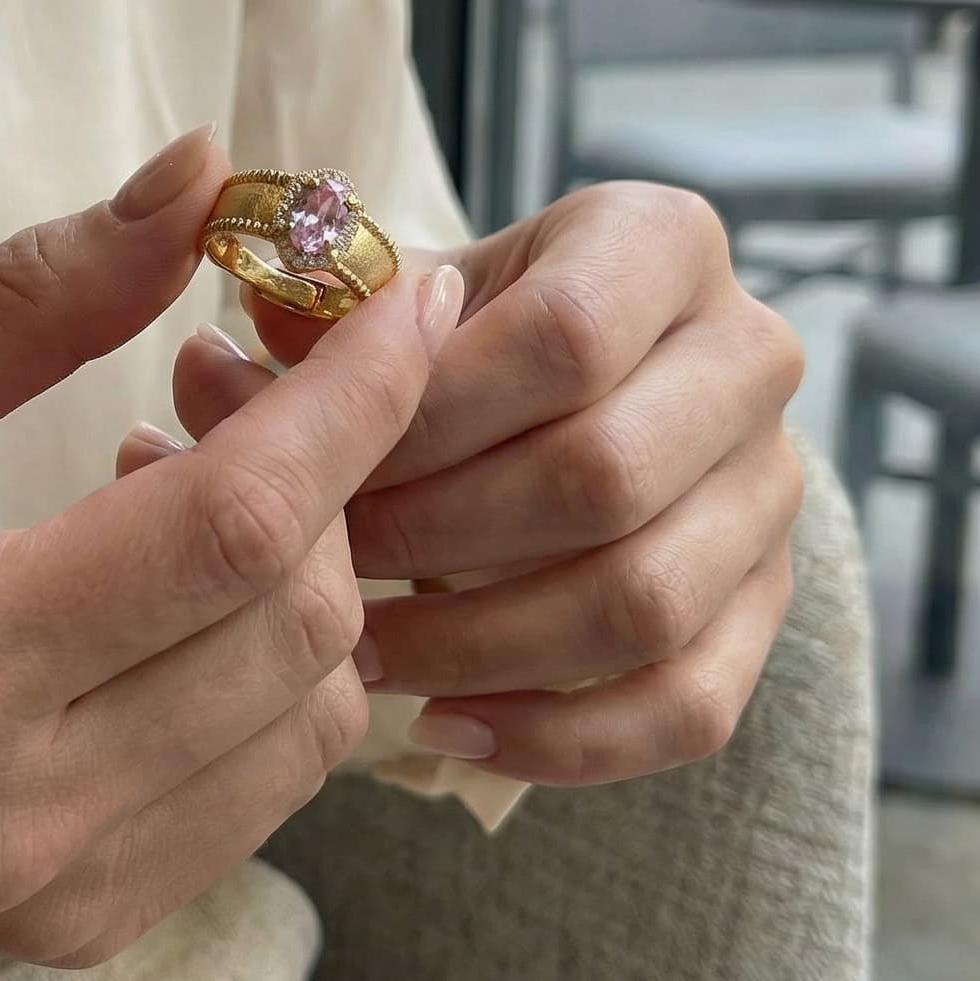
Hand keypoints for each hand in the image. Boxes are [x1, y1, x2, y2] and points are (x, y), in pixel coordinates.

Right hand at [0, 128, 461, 975]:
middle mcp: (20, 815)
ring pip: (317, 714)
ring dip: (311, 573)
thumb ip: (28, 296)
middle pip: (300, 622)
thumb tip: (203, 178)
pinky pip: (269, 787)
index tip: (408, 293)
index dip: (352, 397)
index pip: (233, 527)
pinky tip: (179, 595)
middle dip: (339, 473)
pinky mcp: (82, 929)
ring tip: (195, 484)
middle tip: (262, 374)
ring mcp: (62, 894)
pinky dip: (274, 669)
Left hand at [179, 184, 803, 786]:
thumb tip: (206, 377)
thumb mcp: (387, 304)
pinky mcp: (768, 605)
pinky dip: (564, 737)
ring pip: (644, 600)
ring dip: (482, 646)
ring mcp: (773, 488)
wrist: (561, 395)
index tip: (321, 472)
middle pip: (604, 474)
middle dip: (440, 539)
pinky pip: (690, 703)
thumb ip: (305, 330)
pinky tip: (449, 729)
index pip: (562, 338)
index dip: (426, 421)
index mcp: (662, 243)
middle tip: (326, 575)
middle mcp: (750, 354)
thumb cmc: (453, 342)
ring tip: (364, 658)